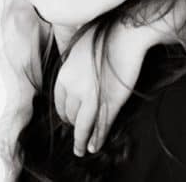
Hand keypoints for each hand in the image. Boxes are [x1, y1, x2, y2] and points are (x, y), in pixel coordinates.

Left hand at [54, 27, 145, 156]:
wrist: (125, 34)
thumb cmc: (105, 36)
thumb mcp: (78, 48)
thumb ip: (73, 64)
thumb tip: (72, 68)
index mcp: (64, 75)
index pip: (59, 102)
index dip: (64, 113)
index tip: (68, 119)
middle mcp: (74, 88)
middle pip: (70, 114)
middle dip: (74, 125)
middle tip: (78, 134)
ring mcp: (91, 97)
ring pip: (83, 124)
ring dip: (82, 139)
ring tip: (81, 150)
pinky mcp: (110, 102)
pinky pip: (100, 124)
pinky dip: (97, 137)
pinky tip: (94, 145)